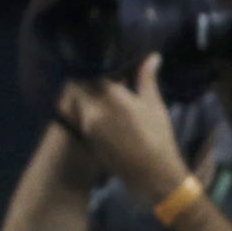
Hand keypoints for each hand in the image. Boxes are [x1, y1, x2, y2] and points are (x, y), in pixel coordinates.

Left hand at [59, 55, 190, 206]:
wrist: (152, 173)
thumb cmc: (158, 137)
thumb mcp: (154, 105)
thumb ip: (146, 79)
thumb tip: (152, 57)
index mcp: (112, 98)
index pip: (90, 72)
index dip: (95, 66)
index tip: (102, 62)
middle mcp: (93, 109)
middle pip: (77, 85)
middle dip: (85, 80)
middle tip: (98, 77)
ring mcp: (86, 124)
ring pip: (74, 100)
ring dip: (81, 94)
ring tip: (98, 91)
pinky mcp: (84, 136)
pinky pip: (77, 115)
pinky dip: (82, 108)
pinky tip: (97, 108)